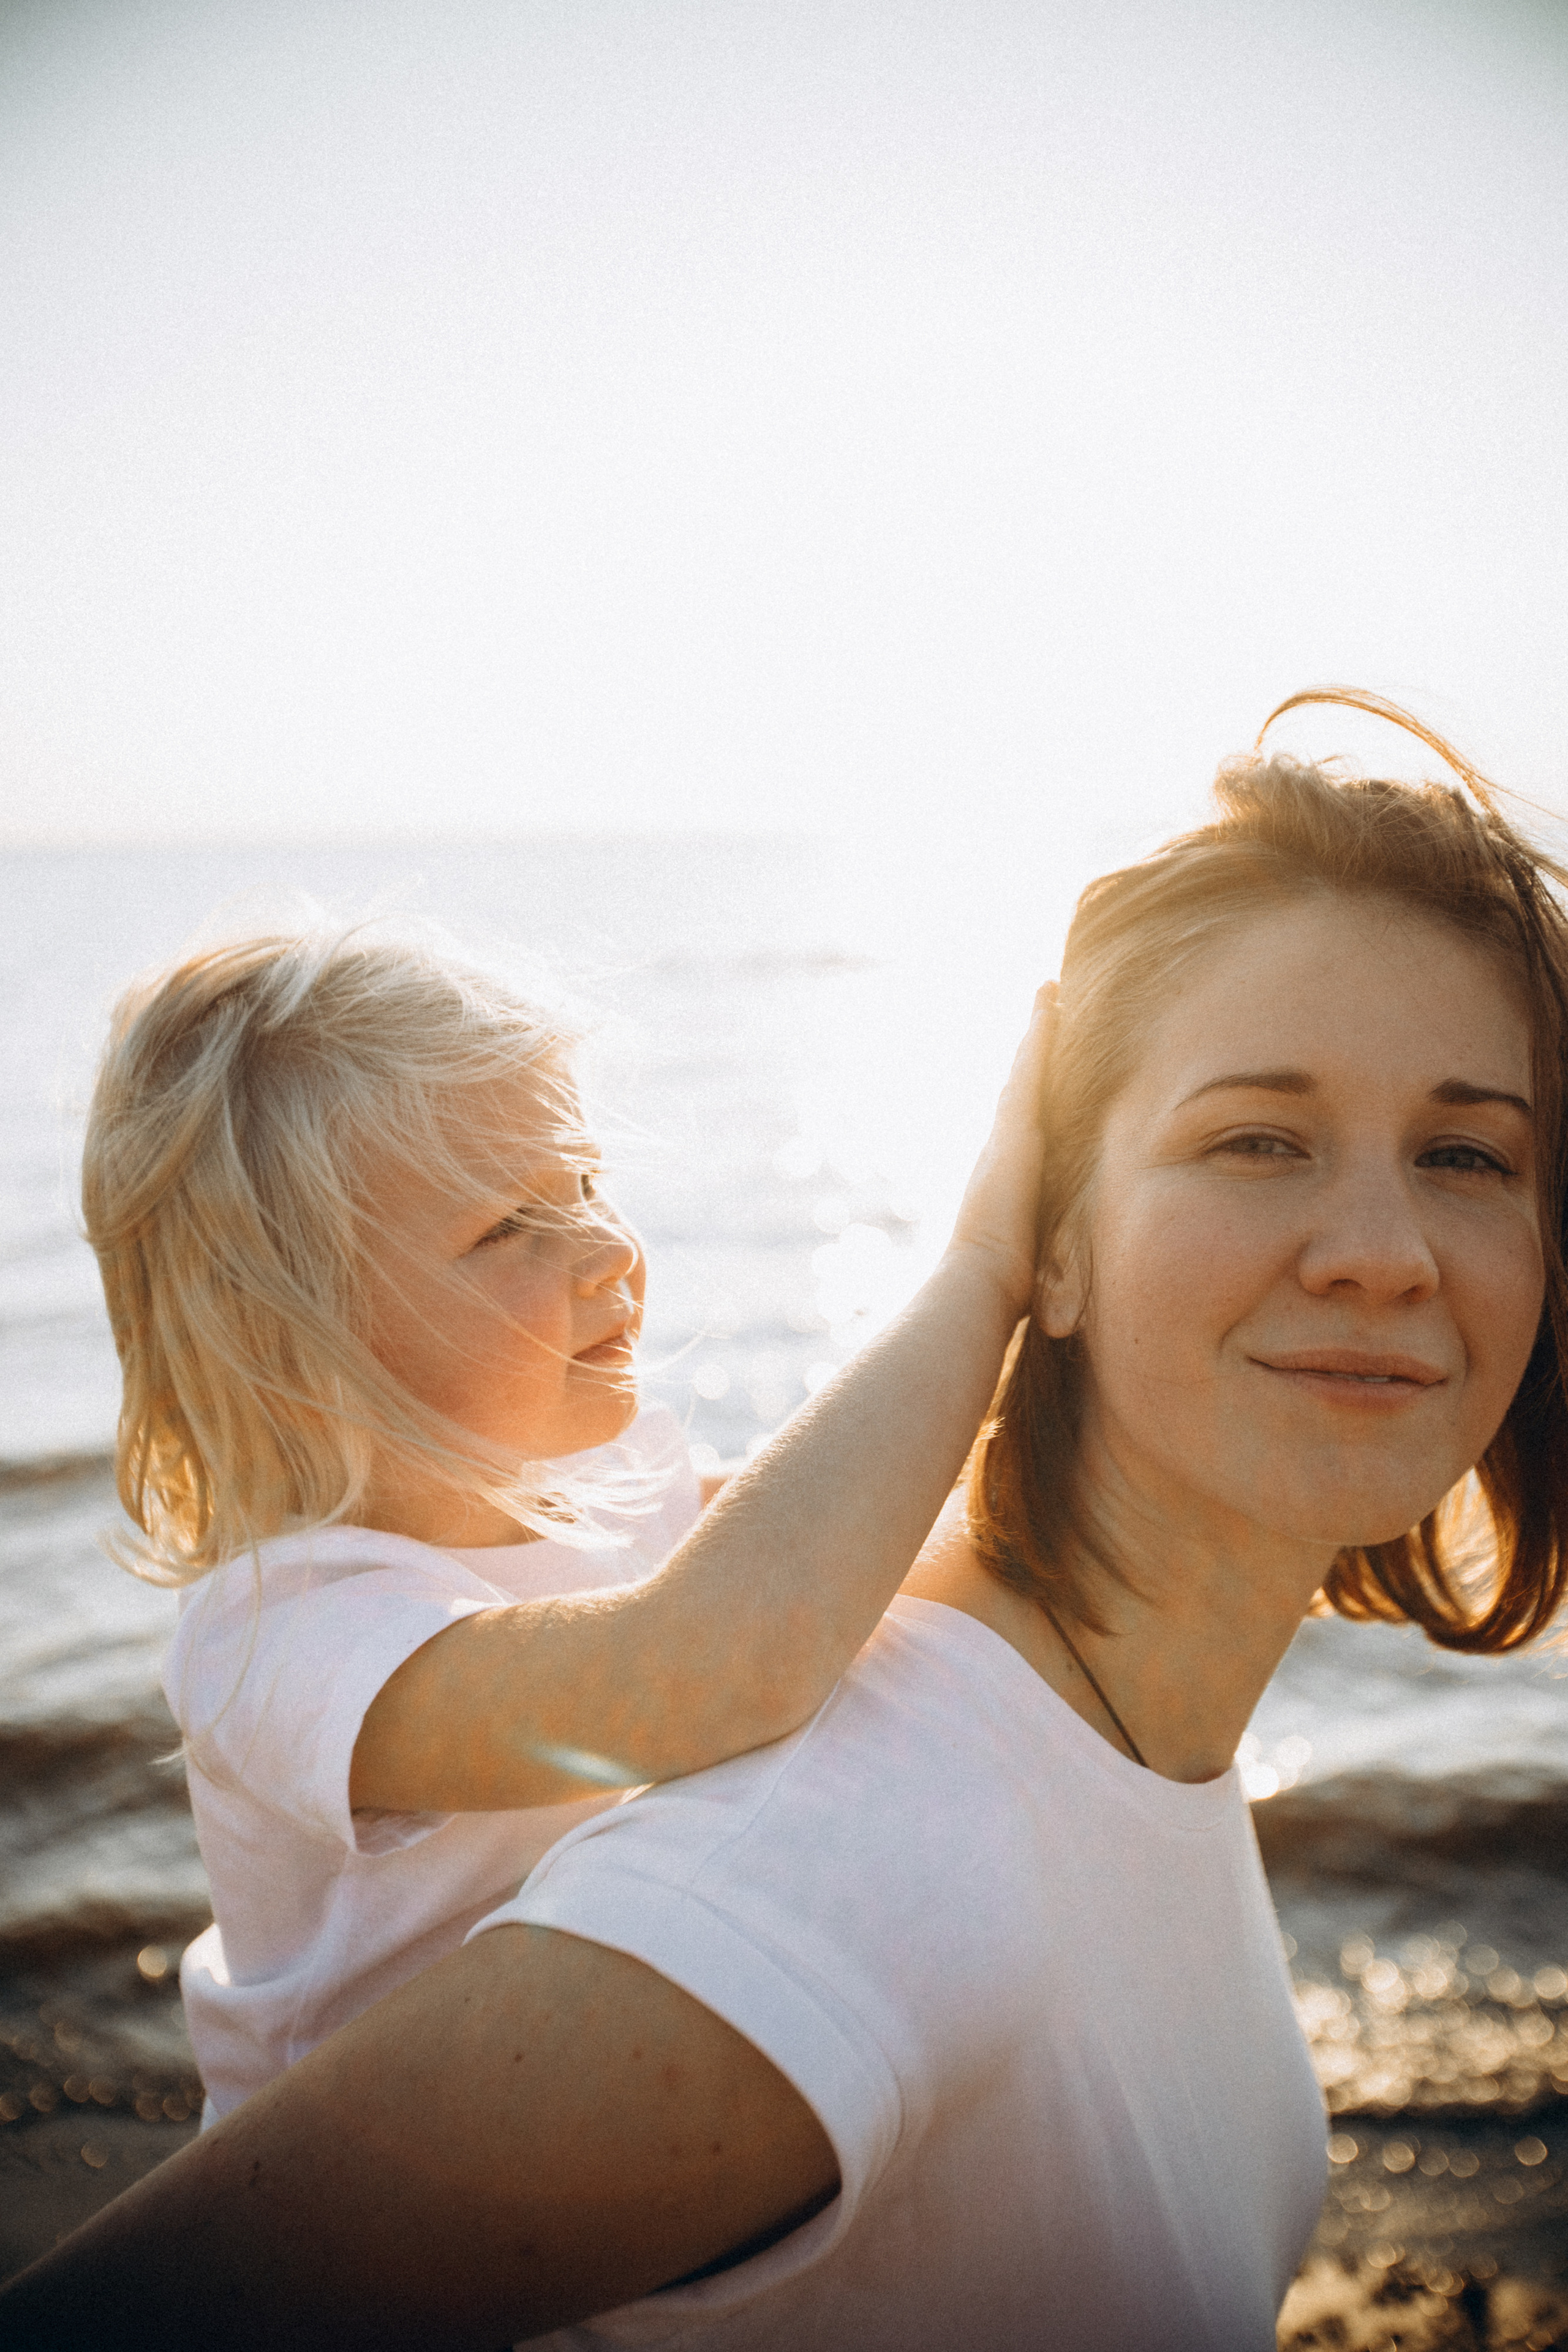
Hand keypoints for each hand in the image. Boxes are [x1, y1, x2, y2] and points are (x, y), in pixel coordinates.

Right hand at [944, 983, 1056, 1319]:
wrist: (976, 1287)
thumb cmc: (999, 1290)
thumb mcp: (1023, 1261)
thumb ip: (1031, 1254)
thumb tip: (1039, 1284)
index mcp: (1004, 1177)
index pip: (1021, 1124)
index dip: (1030, 1090)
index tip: (1039, 1063)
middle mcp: (998, 1149)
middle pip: (1019, 1087)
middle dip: (1032, 1048)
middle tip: (1046, 1007)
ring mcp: (1003, 1136)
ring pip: (1023, 1071)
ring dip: (1036, 1031)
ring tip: (1049, 993)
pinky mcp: (1015, 1130)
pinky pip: (1030, 1071)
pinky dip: (1039, 1037)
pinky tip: (1051, 1006)